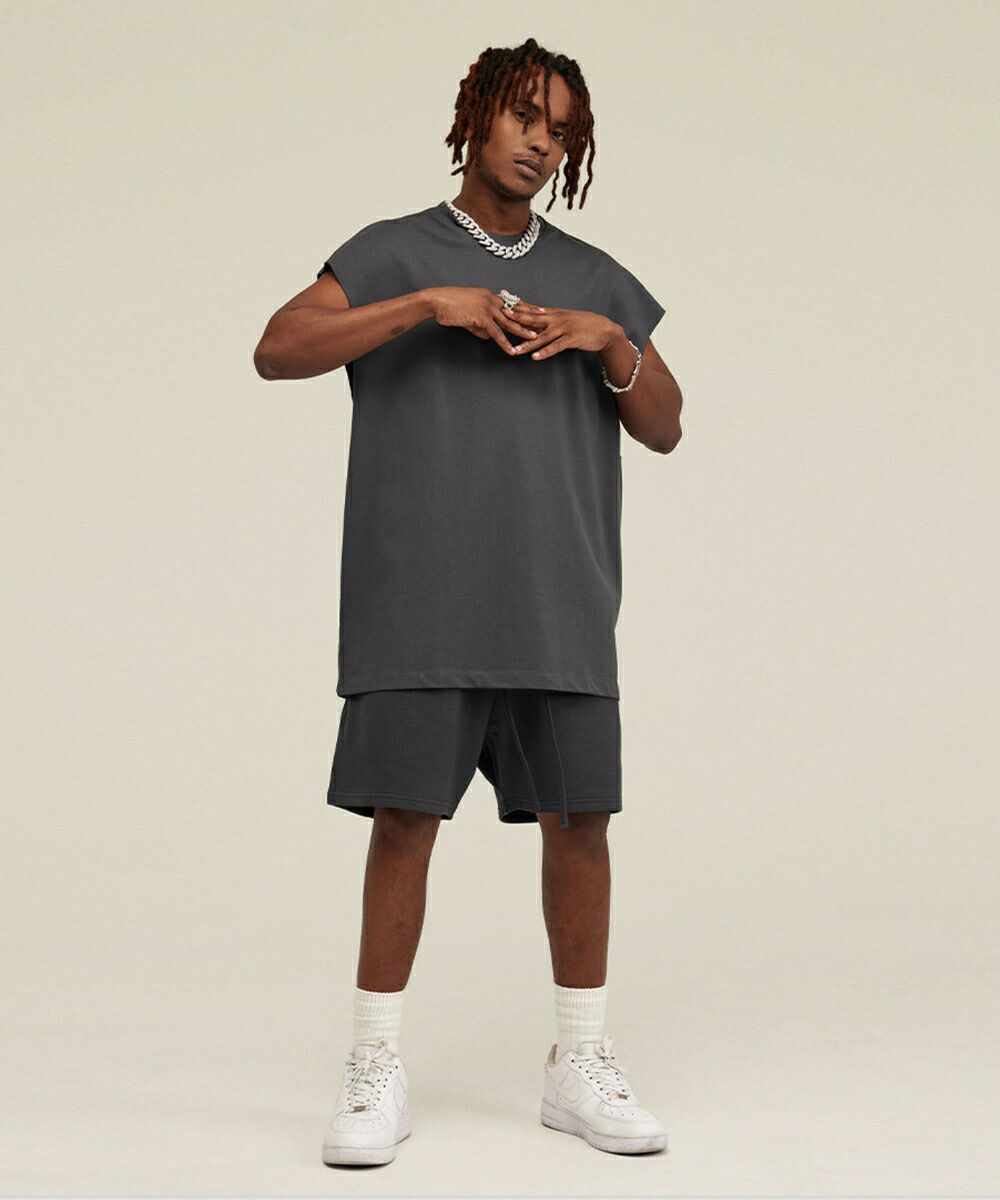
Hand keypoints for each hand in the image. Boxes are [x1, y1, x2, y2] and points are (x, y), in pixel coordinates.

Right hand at [425, 287, 544, 355]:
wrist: (438, 301)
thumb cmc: (450, 306)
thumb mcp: (469, 316)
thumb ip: (480, 327)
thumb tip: (489, 337)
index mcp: (490, 296)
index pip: (512, 303)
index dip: (526, 307)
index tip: (538, 310)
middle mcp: (492, 300)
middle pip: (516, 310)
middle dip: (531, 316)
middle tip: (545, 320)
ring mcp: (487, 308)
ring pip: (510, 322)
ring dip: (523, 331)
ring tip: (534, 338)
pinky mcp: (481, 317)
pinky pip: (496, 333)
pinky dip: (505, 342)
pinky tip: (511, 350)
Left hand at [503, 304, 619, 359]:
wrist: (603, 329)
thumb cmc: (583, 325)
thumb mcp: (564, 319)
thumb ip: (548, 320)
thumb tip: (533, 320)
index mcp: (553, 313)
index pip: (531, 309)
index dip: (517, 307)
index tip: (503, 302)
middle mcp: (556, 319)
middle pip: (533, 319)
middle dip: (516, 318)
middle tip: (501, 317)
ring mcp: (564, 329)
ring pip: (541, 337)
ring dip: (527, 344)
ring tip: (514, 350)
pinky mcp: (571, 339)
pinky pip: (555, 347)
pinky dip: (545, 352)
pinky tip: (535, 357)